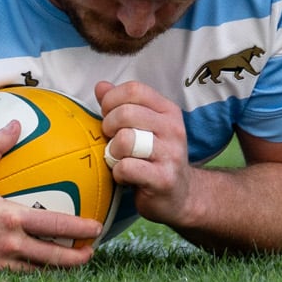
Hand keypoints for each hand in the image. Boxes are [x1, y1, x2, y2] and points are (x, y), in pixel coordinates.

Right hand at [0, 123, 102, 270]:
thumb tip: (16, 124)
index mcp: (8, 217)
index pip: (55, 225)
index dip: (80, 227)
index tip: (97, 226)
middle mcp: (9, 243)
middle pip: (55, 255)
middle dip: (79, 255)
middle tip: (93, 249)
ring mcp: (1, 261)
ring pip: (41, 269)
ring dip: (61, 266)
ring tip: (75, 261)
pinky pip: (22, 275)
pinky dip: (38, 272)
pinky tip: (45, 267)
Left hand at [96, 79, 192, 226]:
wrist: (181, 195)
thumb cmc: (153, 157)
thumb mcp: (141, 126)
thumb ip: (120, 105)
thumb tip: (101, 86)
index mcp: (168, 110)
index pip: (134, 90)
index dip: (111, 100)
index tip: (108, 115)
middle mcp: (173, 129)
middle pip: (125, 113)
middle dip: (108, 126)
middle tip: (111, 140)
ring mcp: (171, 154)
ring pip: (125, 139)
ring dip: (112, 151)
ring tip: (118, 158)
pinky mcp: (164, 179)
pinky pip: (126, 167)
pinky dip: (117, 173)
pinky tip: (125, 176)